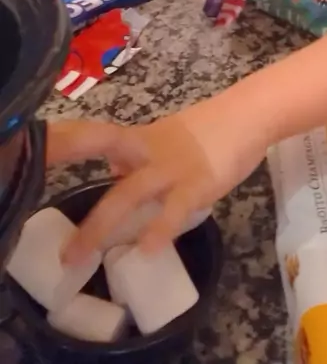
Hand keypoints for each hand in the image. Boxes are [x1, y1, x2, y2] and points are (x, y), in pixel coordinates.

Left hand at [52, 95, 266, 265]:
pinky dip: (160, 229)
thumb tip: (116, 176)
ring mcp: (171, 167)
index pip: (93, 136)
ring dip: (101, 226)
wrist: (249, 114)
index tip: (33, 153)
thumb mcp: (165, 139)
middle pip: (100, 166)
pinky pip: (175, 209)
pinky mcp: (198, 182)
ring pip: (128, 194)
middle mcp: (148, 152)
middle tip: (57, 245)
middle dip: (75, 196)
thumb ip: (139, 158)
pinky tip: (146, 250)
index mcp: (139, 140)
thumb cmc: (209, 127)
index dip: (63, 144)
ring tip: (79, 257)